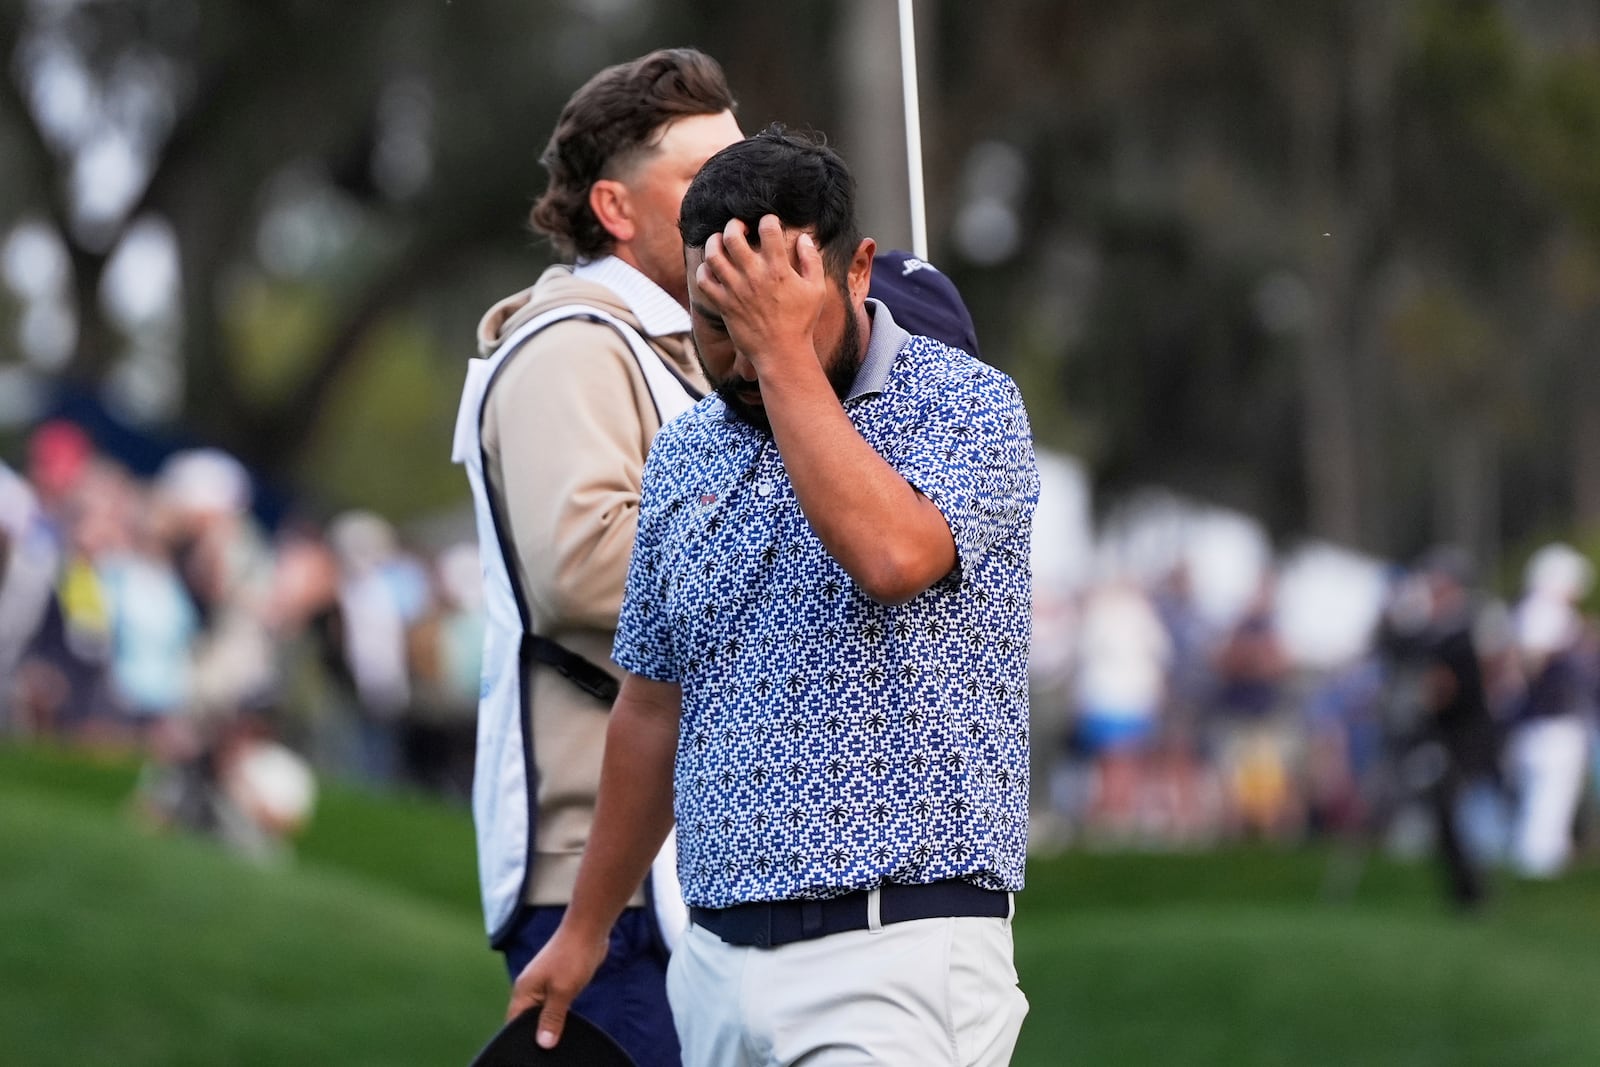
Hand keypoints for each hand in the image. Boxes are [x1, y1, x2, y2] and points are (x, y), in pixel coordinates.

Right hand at [506, 925, 609, 1050]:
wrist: (589, 929)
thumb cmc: (573, 956)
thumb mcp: (563, 991)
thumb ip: (552, 1018)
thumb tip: (543, 1044)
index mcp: (524, 991)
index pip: (514, 1024)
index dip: (521, 1040)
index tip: (534, 1054)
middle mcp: (529, 988)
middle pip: (527, 1020)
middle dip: (537, 1034)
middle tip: (551, 1048)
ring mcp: (543, 984)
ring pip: (541, 1012)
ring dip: (549, 1024)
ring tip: (559, 1039)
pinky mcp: (557, 981)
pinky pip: (553, 1004)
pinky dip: (558, 1014)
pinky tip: (567, 1023)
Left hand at [696, 214, 828, 380]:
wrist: (782, 352)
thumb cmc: (801, 321)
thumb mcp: (816, 289)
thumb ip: (811, 260)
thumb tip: (803, 238)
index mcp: (777, 269)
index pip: (768, 229)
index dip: (768, 219)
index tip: (768, 223)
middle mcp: (753, 276)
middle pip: (732, 236)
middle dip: (735, 224)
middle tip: (740, 227)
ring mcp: (736, 290)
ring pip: (713, 255)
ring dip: (714, 242)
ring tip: (720, 241)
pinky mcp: (724, 304)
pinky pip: (704, 280)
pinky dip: (704, 270)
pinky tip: (713, 268)